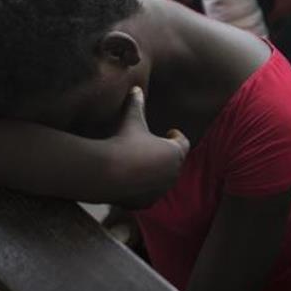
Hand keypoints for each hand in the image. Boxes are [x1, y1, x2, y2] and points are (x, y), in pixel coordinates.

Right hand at [111, 87, 189, 207]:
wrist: (108, 172)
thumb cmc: (123, 142)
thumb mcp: (130, 120)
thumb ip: (136, 104)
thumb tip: (136, 88)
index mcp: (175, 152)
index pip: (182, 142)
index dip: (176, 137)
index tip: (170, 131)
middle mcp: (173, 173)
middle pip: (174, 162)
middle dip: (167, 155)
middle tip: (157, 148)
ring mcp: (160, 190)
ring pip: (163, 180)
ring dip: (157, 173)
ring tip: (144, 165)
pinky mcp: (147, 203)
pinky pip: (149, 195)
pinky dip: (145, 188)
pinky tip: (133, 181)